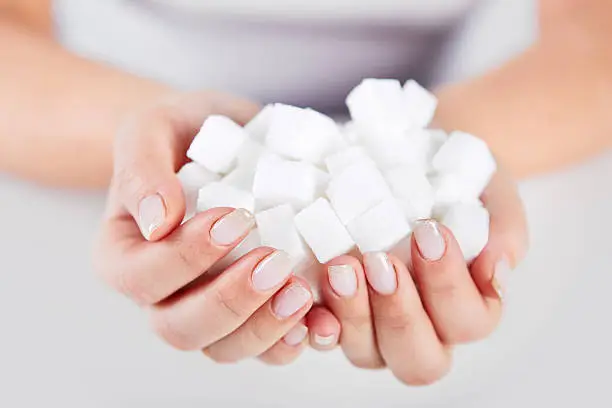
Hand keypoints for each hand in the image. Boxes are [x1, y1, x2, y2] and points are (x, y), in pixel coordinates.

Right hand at [94, 92, 313, 364]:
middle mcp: (164, 294)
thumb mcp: (151, 130)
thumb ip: (142, 170)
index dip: (185, 259)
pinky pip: (270, 347)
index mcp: (127, 257)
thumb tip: (157, 220)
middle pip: (181, 329)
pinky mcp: (256, 310)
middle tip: (274, 262)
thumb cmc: (182, 134)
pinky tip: (322, 320)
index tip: (234, 218)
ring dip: (265, 330)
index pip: (141, 278)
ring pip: (226, 348)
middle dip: (230, 303)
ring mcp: (211, 308)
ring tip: (302, 294)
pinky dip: (297, 340)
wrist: (224, 138)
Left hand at [308, 168, 528, 384]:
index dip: (450, 286)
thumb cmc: (458, 184)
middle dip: (399, 313)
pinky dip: (314, 322)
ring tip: (341, 266)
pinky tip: (304, 293)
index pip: (468, 322)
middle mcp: (423, 328)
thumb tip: (497, 266)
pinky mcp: (335, 311)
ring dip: (353, 315)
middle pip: (419, 359)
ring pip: (367, 353)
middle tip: (381, 262)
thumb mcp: (492, 192)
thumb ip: (504, 230)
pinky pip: (322, 336)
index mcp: (466, 308)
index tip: (431, 233)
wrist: (415, 162)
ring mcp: (374, 327)